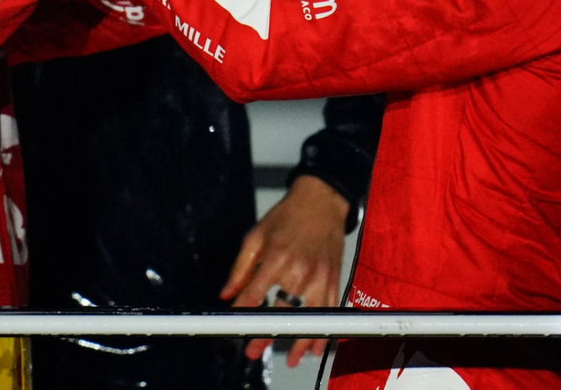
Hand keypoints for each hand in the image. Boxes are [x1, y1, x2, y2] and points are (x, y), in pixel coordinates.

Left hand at [221, 175, 350, 367]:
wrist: (320, 201)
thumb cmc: (287, 216)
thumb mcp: (255, 236)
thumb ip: (240, 268)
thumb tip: (227, 294)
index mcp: (277, 258)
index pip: (256, 295)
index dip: (244, 314)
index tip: (236, 328)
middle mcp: (299, 270)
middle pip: (282, 312)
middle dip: (267, 335)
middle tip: (255, 350)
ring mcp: (319, 277)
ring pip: (310, 318)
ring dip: (300, 341)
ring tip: (292, 358)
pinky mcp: (333, 279)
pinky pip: (329, 311)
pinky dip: (323, 330)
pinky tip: (316, 344)